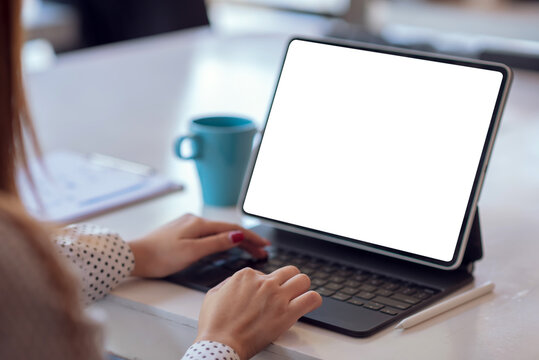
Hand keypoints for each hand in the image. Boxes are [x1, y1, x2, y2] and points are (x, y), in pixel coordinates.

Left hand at [129, 214, 269, 277]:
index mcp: (198, 223)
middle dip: (246, 240)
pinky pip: (208, 235)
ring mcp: (187, 226)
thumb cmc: (159, 256)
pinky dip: (221, 241)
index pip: (232, 228)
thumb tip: (237, 234)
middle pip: (227, 229)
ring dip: (235, 241)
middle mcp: (194, 221)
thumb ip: (216, 243)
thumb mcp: (191, 252)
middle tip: (262, 251)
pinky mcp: (181, 233)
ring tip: (249, 251)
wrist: (133, 257)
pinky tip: (225, 247)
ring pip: (218, 232)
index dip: (251, 237)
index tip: (265, 244)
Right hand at [195, 266, 322, 358]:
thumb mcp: (214, 294)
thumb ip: (229, 283)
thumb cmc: (215, 325)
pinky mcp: (287, 313)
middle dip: (289, 281)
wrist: (220, 344)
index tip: (265, 297)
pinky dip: (313, 300)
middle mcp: (264, 282)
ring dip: (302, 288)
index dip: (267, 286)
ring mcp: (277, 296)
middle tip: (287, 293)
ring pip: (303, 279)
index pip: (267, 273)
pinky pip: (312, 298)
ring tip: (299, 297)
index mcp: (246, 276)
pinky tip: (308, 304)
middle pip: (289, 271)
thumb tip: (239, 282)